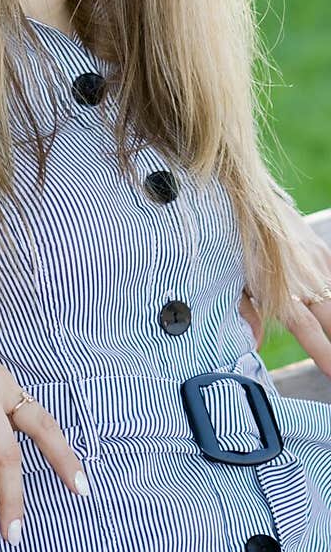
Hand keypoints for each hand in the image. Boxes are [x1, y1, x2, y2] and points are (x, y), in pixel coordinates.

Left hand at [238, 214, 330, 377]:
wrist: (241, 198)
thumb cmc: (230, 241)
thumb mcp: (230, 280)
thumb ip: (245, 313)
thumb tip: (253, 344)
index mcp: (280, 289)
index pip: (308, 329)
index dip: (324, 352)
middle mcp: (303, 277)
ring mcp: (315, 261)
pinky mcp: (320, 249)